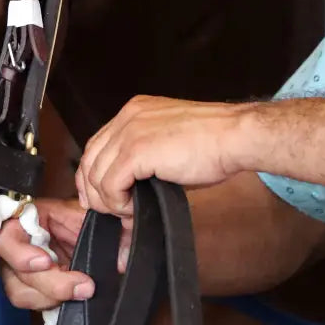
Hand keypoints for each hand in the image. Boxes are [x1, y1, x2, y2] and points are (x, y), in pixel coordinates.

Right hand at [0, 197, 94, 309]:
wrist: (87, 235)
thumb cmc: (81, 219)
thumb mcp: (90, 216)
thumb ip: (103, 229)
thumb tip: (121, 257)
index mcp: (26, 218)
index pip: (6, 237)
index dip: (21, 254)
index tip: (46, 263)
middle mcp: (17, 244)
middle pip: (13, 271)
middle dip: (50, 283)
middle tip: (83, 286)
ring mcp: (19, 268)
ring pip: (19, 292)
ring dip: (49, 297)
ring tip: (80, 292)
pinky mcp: (29, 286)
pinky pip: (30, 302)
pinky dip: (50, 304)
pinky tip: (69, 298)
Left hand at [76, 94, 250, 229]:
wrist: (234, 136)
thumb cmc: (214, 144)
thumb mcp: (169, 146)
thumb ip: (146, 161)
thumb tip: (130, 190)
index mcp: (134, 112)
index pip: (97, 144)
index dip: (92, 174)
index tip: (98, 197)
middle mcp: (126, 117)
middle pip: (90, 158)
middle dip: (92, 190)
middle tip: (106, 212)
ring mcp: (129, 132)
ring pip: (96, 174)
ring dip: (108, 201)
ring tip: (129, 211)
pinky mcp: (136, 151)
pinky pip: (110, 184)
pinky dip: (118, 203)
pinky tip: (134, 208)